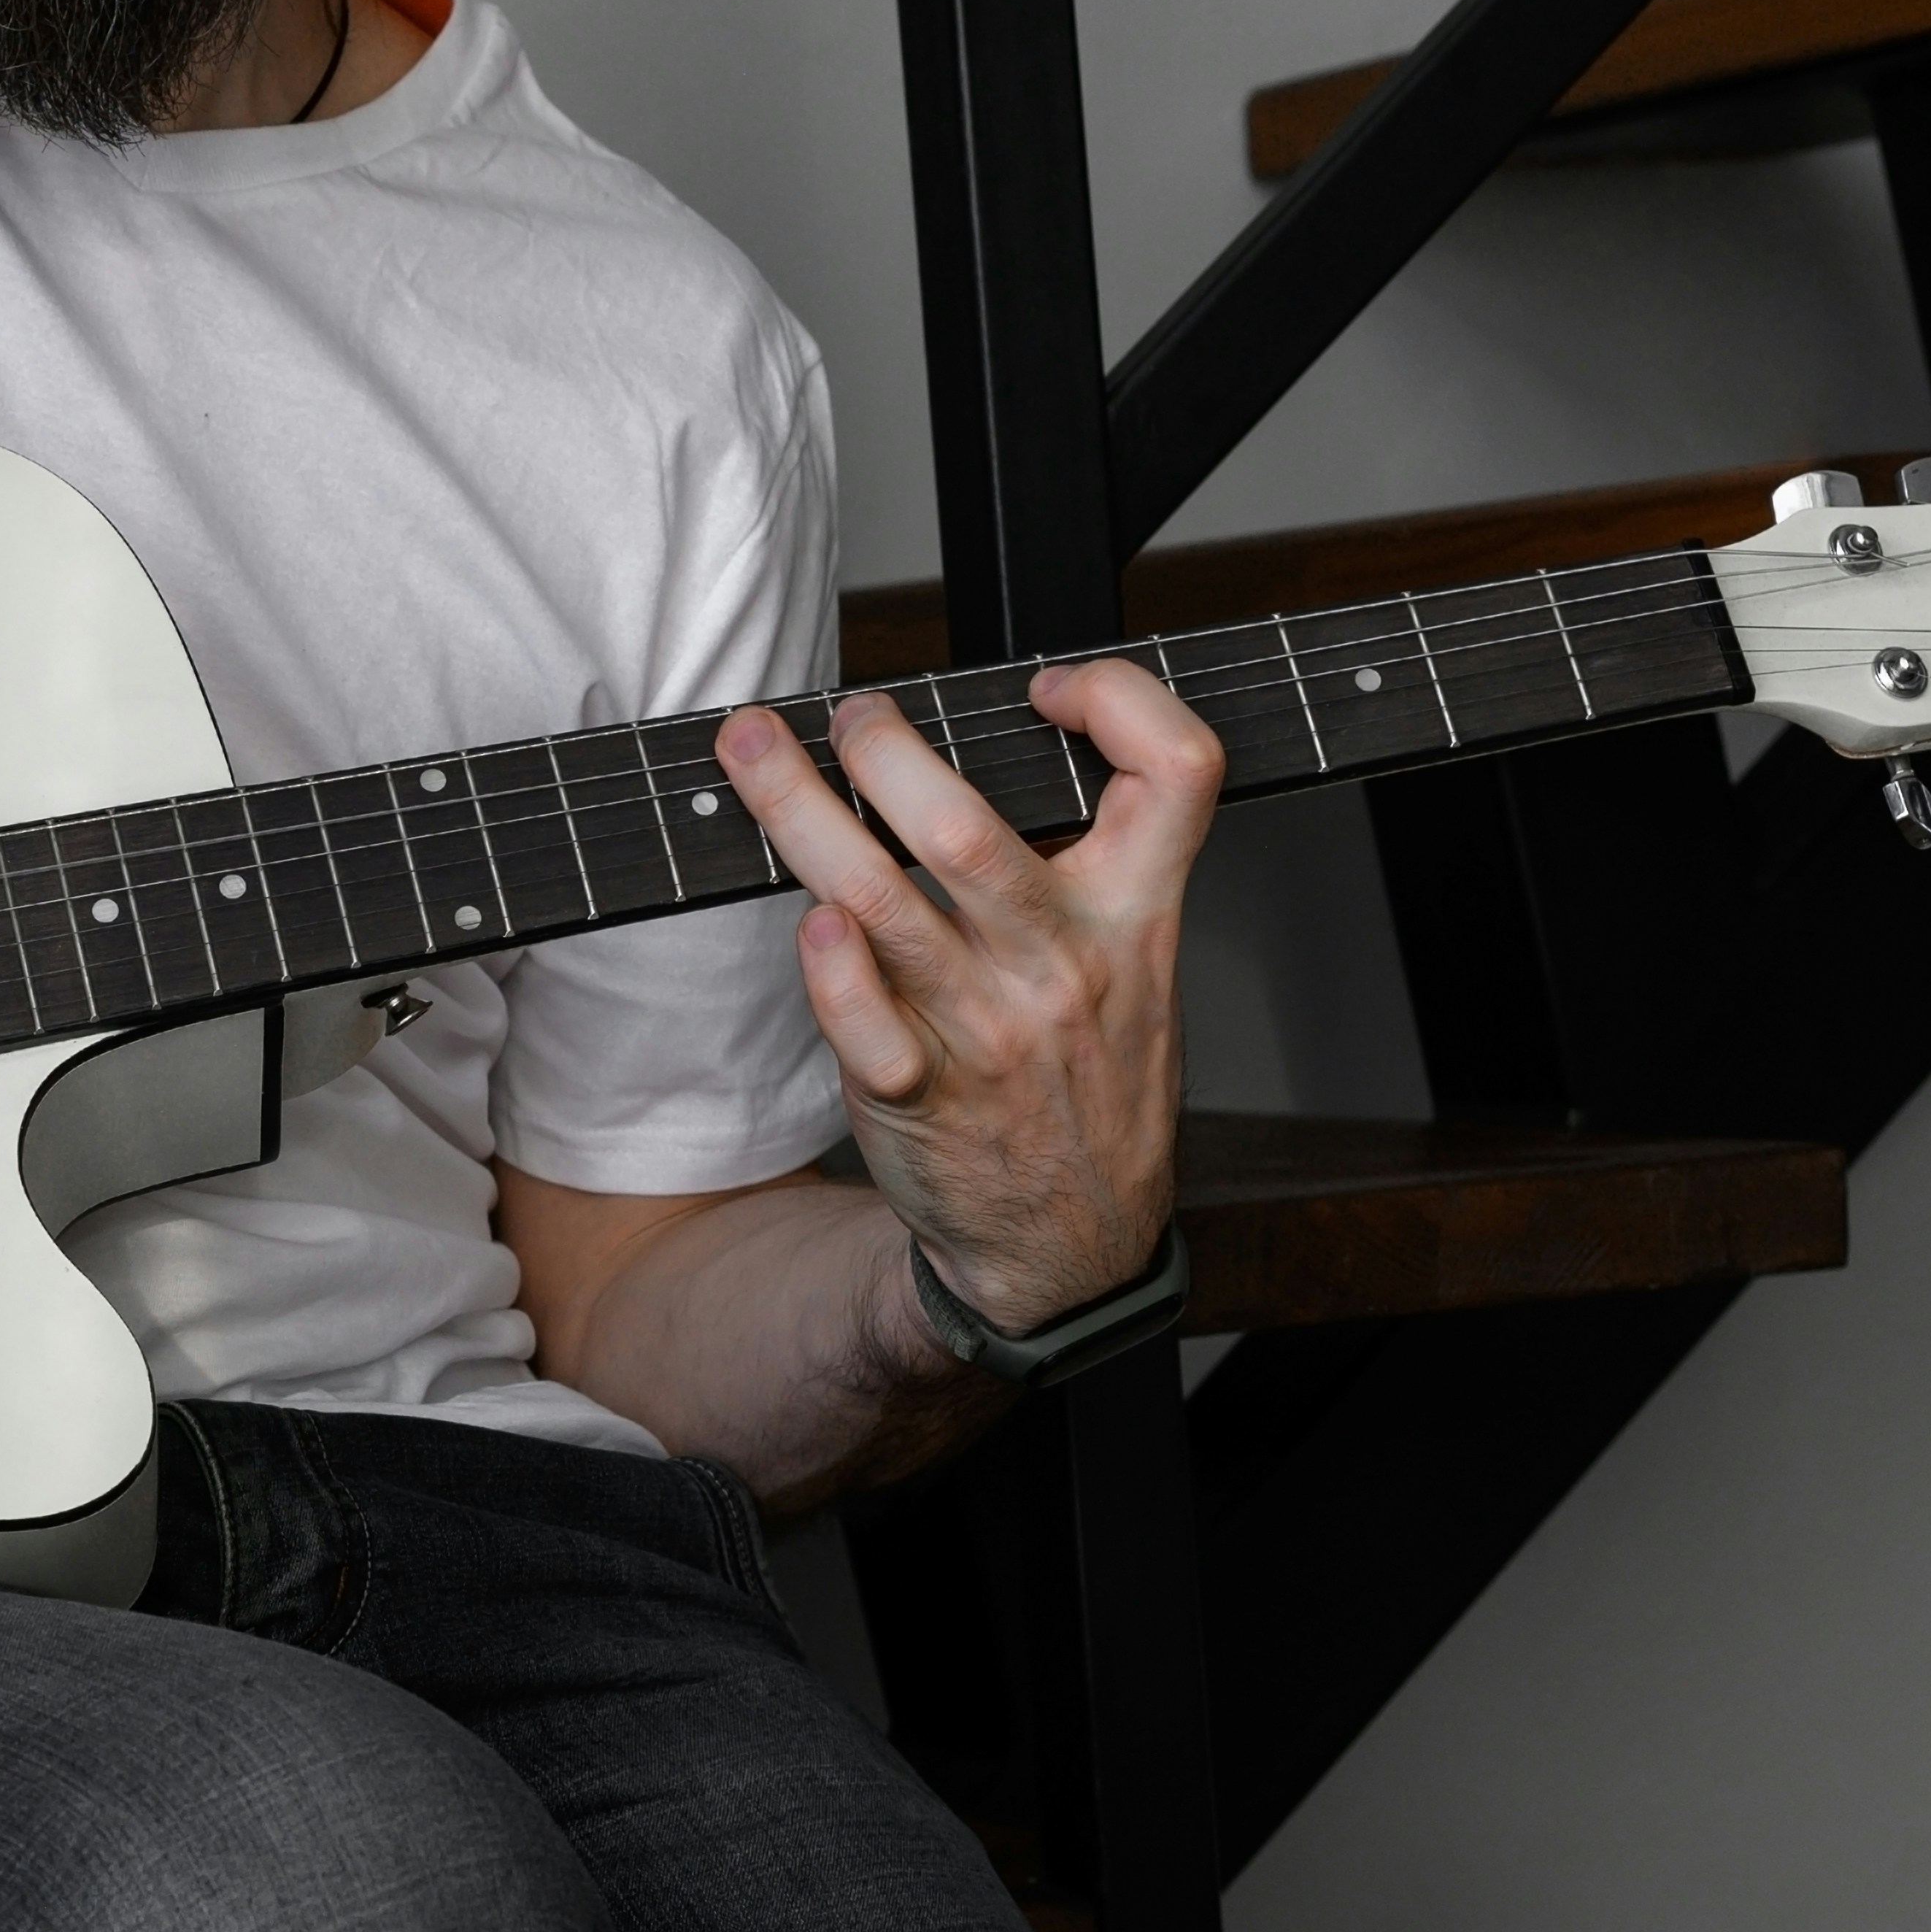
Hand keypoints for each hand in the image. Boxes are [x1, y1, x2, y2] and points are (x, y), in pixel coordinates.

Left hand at [714, 662, 1220, 1340]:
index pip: (1176, 773)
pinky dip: (826, 965)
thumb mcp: (1136, 969)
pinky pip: (856, 1015)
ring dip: (800, 812)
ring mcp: (984, 1031)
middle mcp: (1060, 966)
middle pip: (967, 828)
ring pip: (879, 900)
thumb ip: (1092, 869)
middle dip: (886, 751)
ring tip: (753, 749)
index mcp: (1132, 917)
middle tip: (844, 713)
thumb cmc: (1085, 1081)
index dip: (1121, 700)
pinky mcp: (915, 1091)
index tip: (1047, 688)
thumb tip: (1000, 750)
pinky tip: (806, 920)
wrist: (1070, 1243)